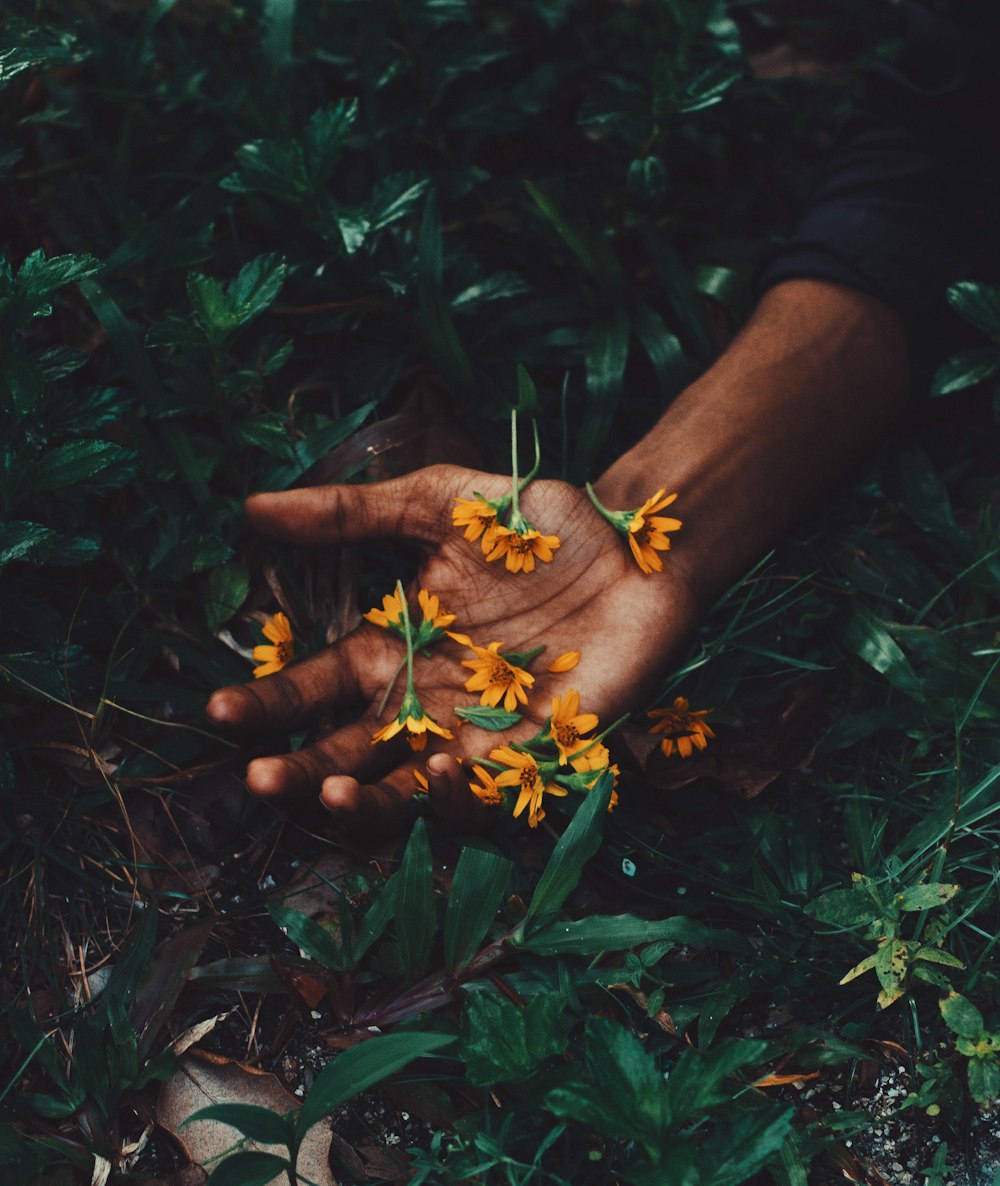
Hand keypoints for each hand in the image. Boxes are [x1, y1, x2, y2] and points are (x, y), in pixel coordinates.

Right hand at [205, 464, 699, 836]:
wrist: (632, 544)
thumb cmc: (533, 524)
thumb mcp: (435, 503)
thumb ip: (350, 512)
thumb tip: (250, 508)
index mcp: (395, 646)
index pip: (316, 687)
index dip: (269, 703)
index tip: (220, 710)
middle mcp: (428, 699)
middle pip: (349, 751)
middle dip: (301, 770)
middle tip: (262, 777)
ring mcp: (479, 730)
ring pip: (409, 787)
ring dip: (369, 800)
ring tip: (335, 791)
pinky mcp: (538, 751)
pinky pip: (490, 791)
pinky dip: (461, 795)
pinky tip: (440, 773)